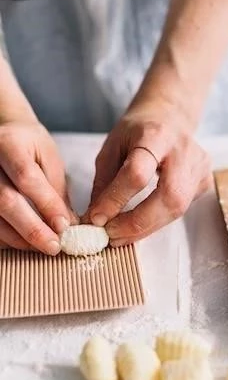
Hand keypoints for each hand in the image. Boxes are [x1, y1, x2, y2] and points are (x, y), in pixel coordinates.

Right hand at [0, 121, 76, 252]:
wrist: (4, 134)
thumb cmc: (29, 145)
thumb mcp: (49, 158)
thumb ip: (57, 190)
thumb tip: (68, 225)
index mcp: (9, 144)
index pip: (26, 178)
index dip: (46, 204)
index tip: (64, 225)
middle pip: (5, 201)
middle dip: (32, 228)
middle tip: (54, 246)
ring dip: (19, 238)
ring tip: (42, 246)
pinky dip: (6, 237)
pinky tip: (23, 242)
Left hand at [84, 105, 211, 244]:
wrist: (170, 116)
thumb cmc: (138, 131)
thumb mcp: (112, 147)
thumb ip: (104, 182)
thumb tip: (95, 220)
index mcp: (155, 136)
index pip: (138, 173)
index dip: (116, 199)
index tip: (96, 219)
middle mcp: (183, 150)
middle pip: (169, 196)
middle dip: (138, 223)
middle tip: (111, 236)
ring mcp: (199, 167)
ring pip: (177, 209)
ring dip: (146, 228)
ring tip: (120, 234)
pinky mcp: (205, 181)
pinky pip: (181, 209)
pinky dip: (157, 220)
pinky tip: (141, 221)